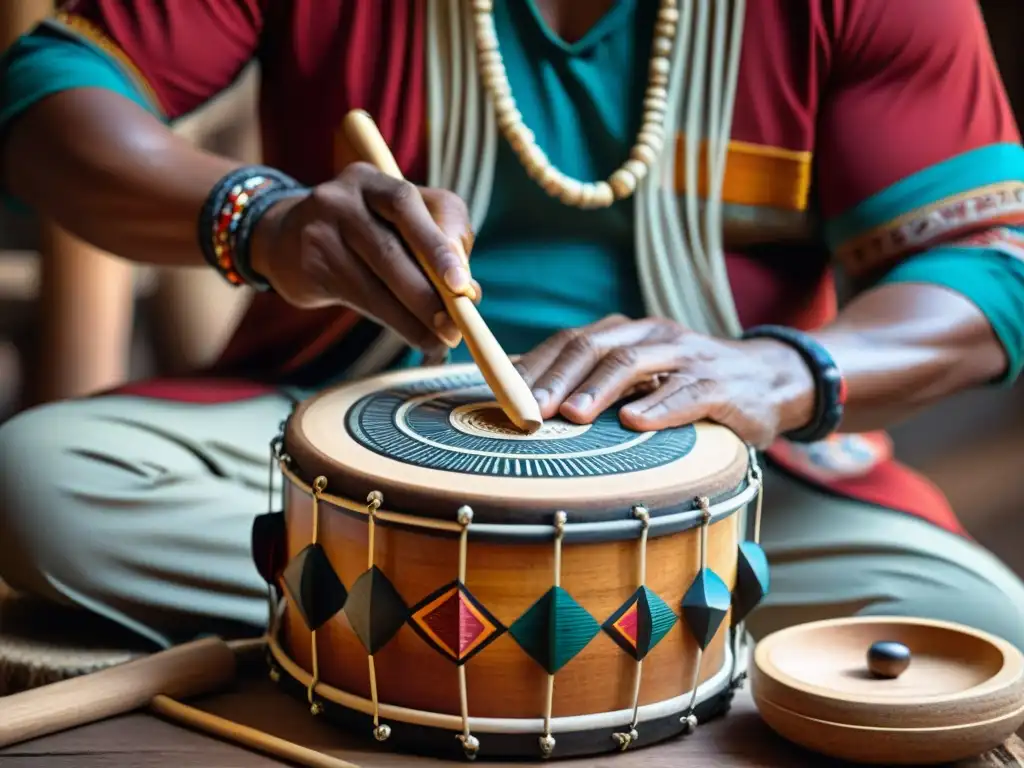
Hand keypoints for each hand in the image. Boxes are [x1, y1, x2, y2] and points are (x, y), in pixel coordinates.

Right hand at [250, 162, 480, 357]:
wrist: (287, 239)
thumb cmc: (367, 231)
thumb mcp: (402, 221)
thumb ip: (442, 242)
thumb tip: (469, 290)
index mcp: (372, 180)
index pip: (407, 202)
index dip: (438, 243)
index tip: (462, 284)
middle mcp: (341, 199)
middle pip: (391, 247)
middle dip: (429, 292)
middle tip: (457, 324)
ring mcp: (319, 232)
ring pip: (376, 281)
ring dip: (415, 317)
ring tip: (442, 338)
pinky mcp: (310, 267)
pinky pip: (360, 299)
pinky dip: (396, 323)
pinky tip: (417, 337)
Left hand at [514, 315, 816, 447]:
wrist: (769, 379)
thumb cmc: (689, 384)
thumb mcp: (642, 375)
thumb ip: (596, 378)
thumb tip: (529, 393)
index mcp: (629, 333)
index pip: (572, 341)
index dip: (537, 366)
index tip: (504, 394)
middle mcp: (654, 336)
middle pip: (595, 348)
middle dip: (557, 379)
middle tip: (529, 411)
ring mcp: (687, 357)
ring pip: (634, 365)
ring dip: (598, 390)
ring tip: (570, 416)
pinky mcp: (719, 385)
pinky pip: (686, 393)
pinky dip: (659, 407)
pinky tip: (635, 422)